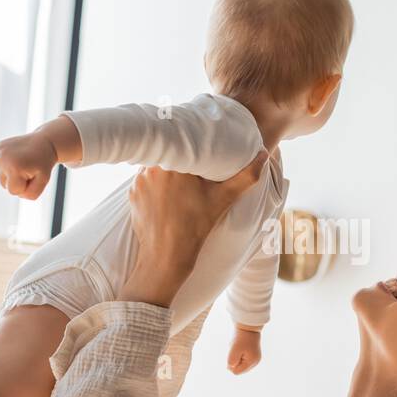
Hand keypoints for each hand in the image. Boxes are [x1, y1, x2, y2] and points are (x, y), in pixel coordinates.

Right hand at [0, 131, 58, 200]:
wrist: (42, 142)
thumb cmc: (43, 163)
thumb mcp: (43, 181)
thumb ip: (30, 194)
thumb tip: (13, 192)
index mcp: (13, 166)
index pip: (13, 191)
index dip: (25, 186)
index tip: (32, 173)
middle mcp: (2, 158)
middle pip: (5, 185)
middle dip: (18, 181)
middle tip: (28, 168)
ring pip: (0, 178)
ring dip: (11, 175)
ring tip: (21, 164)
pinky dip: (5, 169)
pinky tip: (14, 161)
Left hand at [121, 151, 269, 307]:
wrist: (166, 257)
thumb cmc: (195, 227)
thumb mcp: (223, 199)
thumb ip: (245, 176)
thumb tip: (264, 155)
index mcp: (172, 163)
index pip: (180, 140)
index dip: (189, 140)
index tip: (198, 145)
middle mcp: (150, 168)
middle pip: (167, 152)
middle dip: (178, 156)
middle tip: (192, 161)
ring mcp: (138, 181)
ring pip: (154, 165)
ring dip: (165, 168)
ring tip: (179, 177)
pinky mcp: (133, 194)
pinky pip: (144, 180)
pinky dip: (155, 183)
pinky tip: (166, 194)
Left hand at [226, 327, 261, 374]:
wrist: (248, 327)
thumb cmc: (241, 338)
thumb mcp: (233, 350)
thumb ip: (231, 362)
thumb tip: (230, 368)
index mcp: (252, 362)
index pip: (236, 372)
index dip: (231, 364)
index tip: (232, 353)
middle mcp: (255, 362)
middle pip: (239, 369)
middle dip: (235, 361)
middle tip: (236, 350)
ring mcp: (256, 359)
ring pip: (241, 365)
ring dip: (237, 358)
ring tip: (239, 348)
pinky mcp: (254, 356)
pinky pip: (243, 360)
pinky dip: (240, 355)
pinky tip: (241, 349)